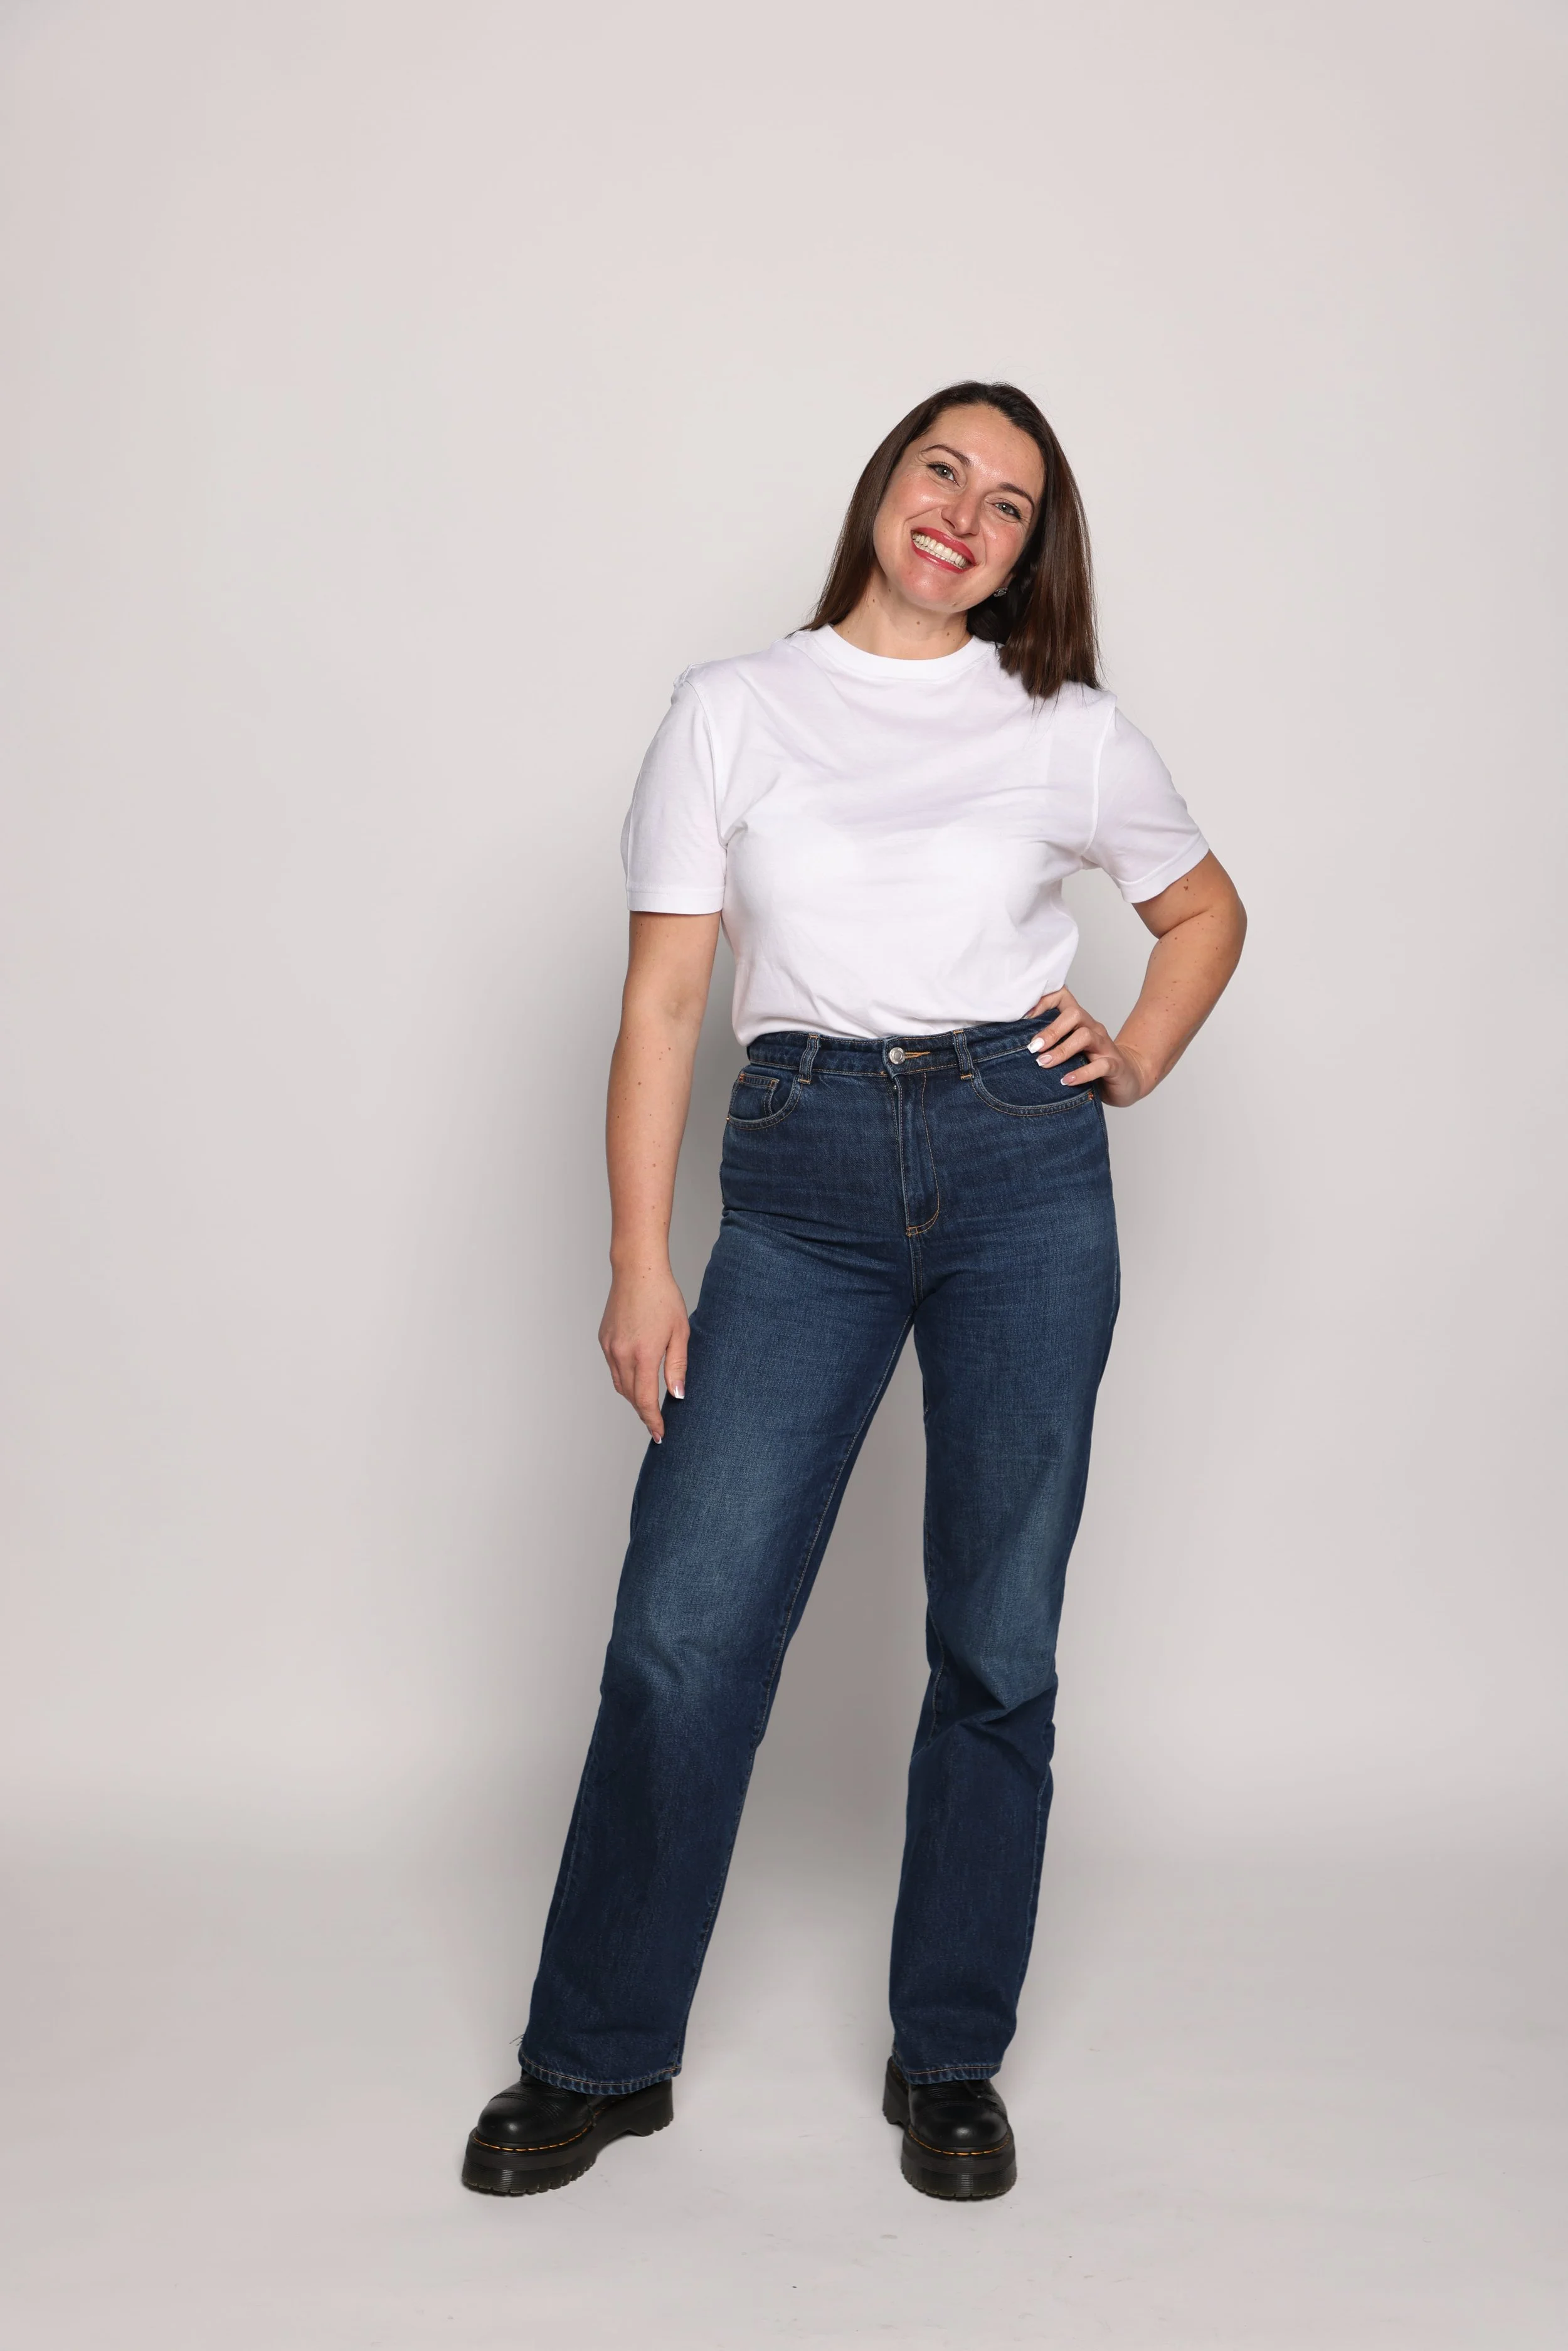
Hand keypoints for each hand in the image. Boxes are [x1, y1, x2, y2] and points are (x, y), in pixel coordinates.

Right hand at [599, 1264, 688, 1442]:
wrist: (637, 1271)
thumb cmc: (663, 1298)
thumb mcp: (680, 1333)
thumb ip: (678, 1366)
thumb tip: (678, 1396)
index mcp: (644, 1354)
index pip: (645, 1400)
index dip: (652, 1421)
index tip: (660, 1434)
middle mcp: (622, 1354)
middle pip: (630, 1396)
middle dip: (644, 1411)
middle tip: (657, 1422)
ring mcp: (609, 1347)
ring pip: (619, 1384)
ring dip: (633, 1396)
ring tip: (648, 1401)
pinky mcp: (603, 1339)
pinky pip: (613, 1367)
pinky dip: (625, 1377)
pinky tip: (638, 1374)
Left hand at [1024, 986, 1152, 1108]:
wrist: (1127, 1079)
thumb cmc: (1091, 1063)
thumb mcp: (1068, 1051)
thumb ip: (1049, 1045)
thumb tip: (1015, 1047)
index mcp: (1079, 1022)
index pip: (1063, 998)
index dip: (1043, 1001)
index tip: (1024, 1017)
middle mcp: (1092, 1028)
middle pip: (1074, 1014)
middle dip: (1051, 1031)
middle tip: (1033, 1048)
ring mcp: (1105, 1046)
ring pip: (1085, 1036)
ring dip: (1062, 1050)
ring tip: (1044, 1064)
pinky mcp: (1114, 1065)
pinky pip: (1100, 1065)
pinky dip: (1081, 1073)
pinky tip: (1066, 1080)